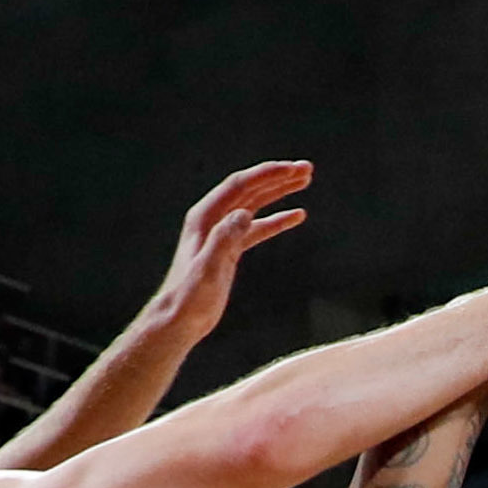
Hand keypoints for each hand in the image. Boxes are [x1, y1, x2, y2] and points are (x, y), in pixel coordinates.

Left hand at [145, 161, 308, 339]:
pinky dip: (277, 220)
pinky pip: (257, 228)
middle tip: (307, 169)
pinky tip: (297, 215)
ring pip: (255, 204)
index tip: (293, 169)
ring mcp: (222, 232)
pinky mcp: (230, 249)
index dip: (267, 174)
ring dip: (280, 192)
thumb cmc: (189, 297)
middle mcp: (213, 218)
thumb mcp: (207, 268)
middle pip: (250, 189)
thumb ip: (223, 239)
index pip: (240, 185)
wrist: (180, 319)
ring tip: (305, 181)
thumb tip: (245, 213)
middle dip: (278, 177)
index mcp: (205, 216)